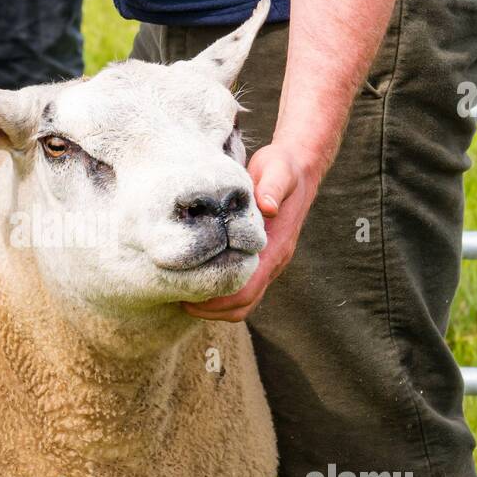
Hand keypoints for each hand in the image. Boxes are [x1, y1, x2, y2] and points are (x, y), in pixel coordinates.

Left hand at [183, 141, 317, 322]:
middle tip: (178, 301)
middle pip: (244, 304)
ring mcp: (269, 262)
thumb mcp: (278, 171)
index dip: (219, 300)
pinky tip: (198, 280)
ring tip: (184, 297)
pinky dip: (221, 294)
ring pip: (244, 301)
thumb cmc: (283, 168)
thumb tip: (268, 206)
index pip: (248, 289)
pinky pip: (243, 287)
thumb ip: (272, 188)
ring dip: (216, 306)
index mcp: (276, 247)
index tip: (189, 299)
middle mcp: (274, 260)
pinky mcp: (261, 258)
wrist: (298, 167)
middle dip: (212, 309)